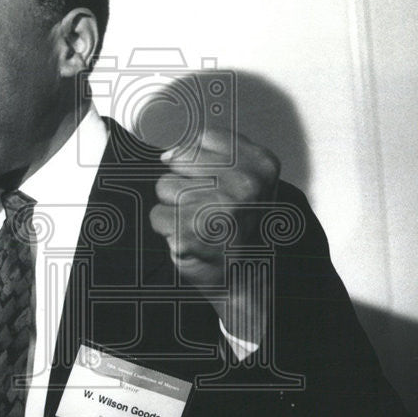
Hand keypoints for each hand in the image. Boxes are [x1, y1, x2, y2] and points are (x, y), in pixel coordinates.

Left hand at [149, 128, 280, 343]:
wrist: (246, 279)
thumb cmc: (241, 225)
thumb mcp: (246, 177)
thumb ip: (215, 150)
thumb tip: (169, 153)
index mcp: (261, 165)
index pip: (201, 138)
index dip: (200, 161)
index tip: (218, 183)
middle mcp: (243, 186)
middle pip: (178, 160)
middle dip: (185, 182)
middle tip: (209, 207)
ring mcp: (217, 211)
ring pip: (164, 186)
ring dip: (176, 206)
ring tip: (200, 223)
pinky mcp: (190, 235)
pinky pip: (157, 215)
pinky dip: (168, 229)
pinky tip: (191, 238)